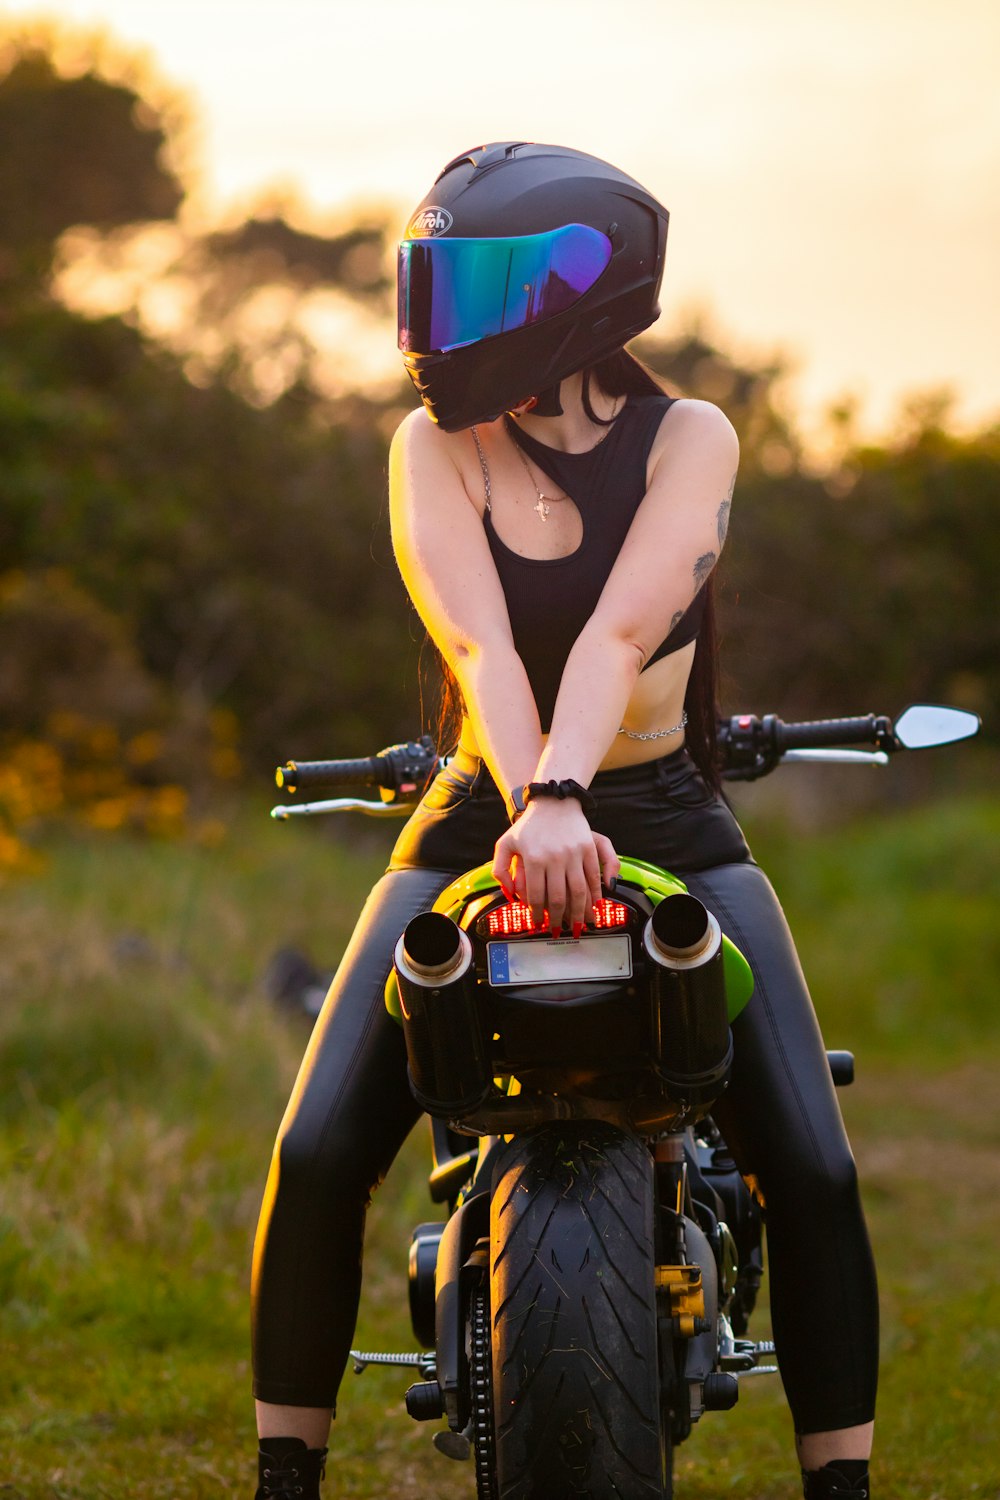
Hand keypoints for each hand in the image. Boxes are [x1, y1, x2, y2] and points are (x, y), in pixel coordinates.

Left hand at [491, 799, 619, 935]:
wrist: (553, 802)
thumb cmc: (528, 826)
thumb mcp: (505, 844)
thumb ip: (500, 870)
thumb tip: (510, 895)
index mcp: (533, 858)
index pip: (535, 895)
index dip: (537, 913)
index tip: (538, 923)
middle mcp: (554, 857)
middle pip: (557, 898)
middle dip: (557, 919)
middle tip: (556, 930)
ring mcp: (573, 853)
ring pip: (578, 891)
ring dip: (579, 913)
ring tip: (578, 925)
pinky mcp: (588, 848)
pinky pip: (593, 876)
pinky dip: (596, 893)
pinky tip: (595, 905)